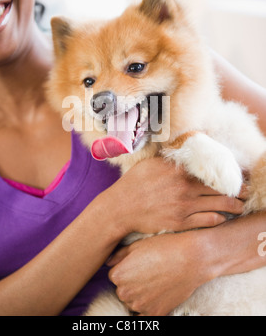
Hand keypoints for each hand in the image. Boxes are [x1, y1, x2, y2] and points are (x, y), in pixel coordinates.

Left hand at [107, 232, 208, 315]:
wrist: (191, 258)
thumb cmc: (164, 247)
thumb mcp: (137, 245)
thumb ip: (119, 255)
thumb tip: (108, 262)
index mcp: (118, 275)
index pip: (115, 275)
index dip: (127, 268)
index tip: (139, 263)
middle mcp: (125, 293)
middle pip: (123, 290)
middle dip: (132, 282)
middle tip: (149, 271)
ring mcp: (140, 305)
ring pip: (133, 301)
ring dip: (140, 294)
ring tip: (155, 280)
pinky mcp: (155, 313)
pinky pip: (144, 313)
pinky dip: (149, 306)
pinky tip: (157, 294)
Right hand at [108, 158, 245, 235]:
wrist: (121, 208)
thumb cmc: (134, 183)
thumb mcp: (151, 163)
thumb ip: (171, 157)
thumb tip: (185, 146)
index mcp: (179, 170)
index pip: (211, 168)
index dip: (227, 172)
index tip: (237, 174)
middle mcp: (184, 187)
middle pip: (220, 187)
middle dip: (238, 190)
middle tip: (247, 191)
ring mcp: (184, 206)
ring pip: (219, 205)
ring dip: (234, 206)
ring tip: (241, 206)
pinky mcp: (181, 222)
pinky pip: (208, 220)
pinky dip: (219, 219)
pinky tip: (222, 217)